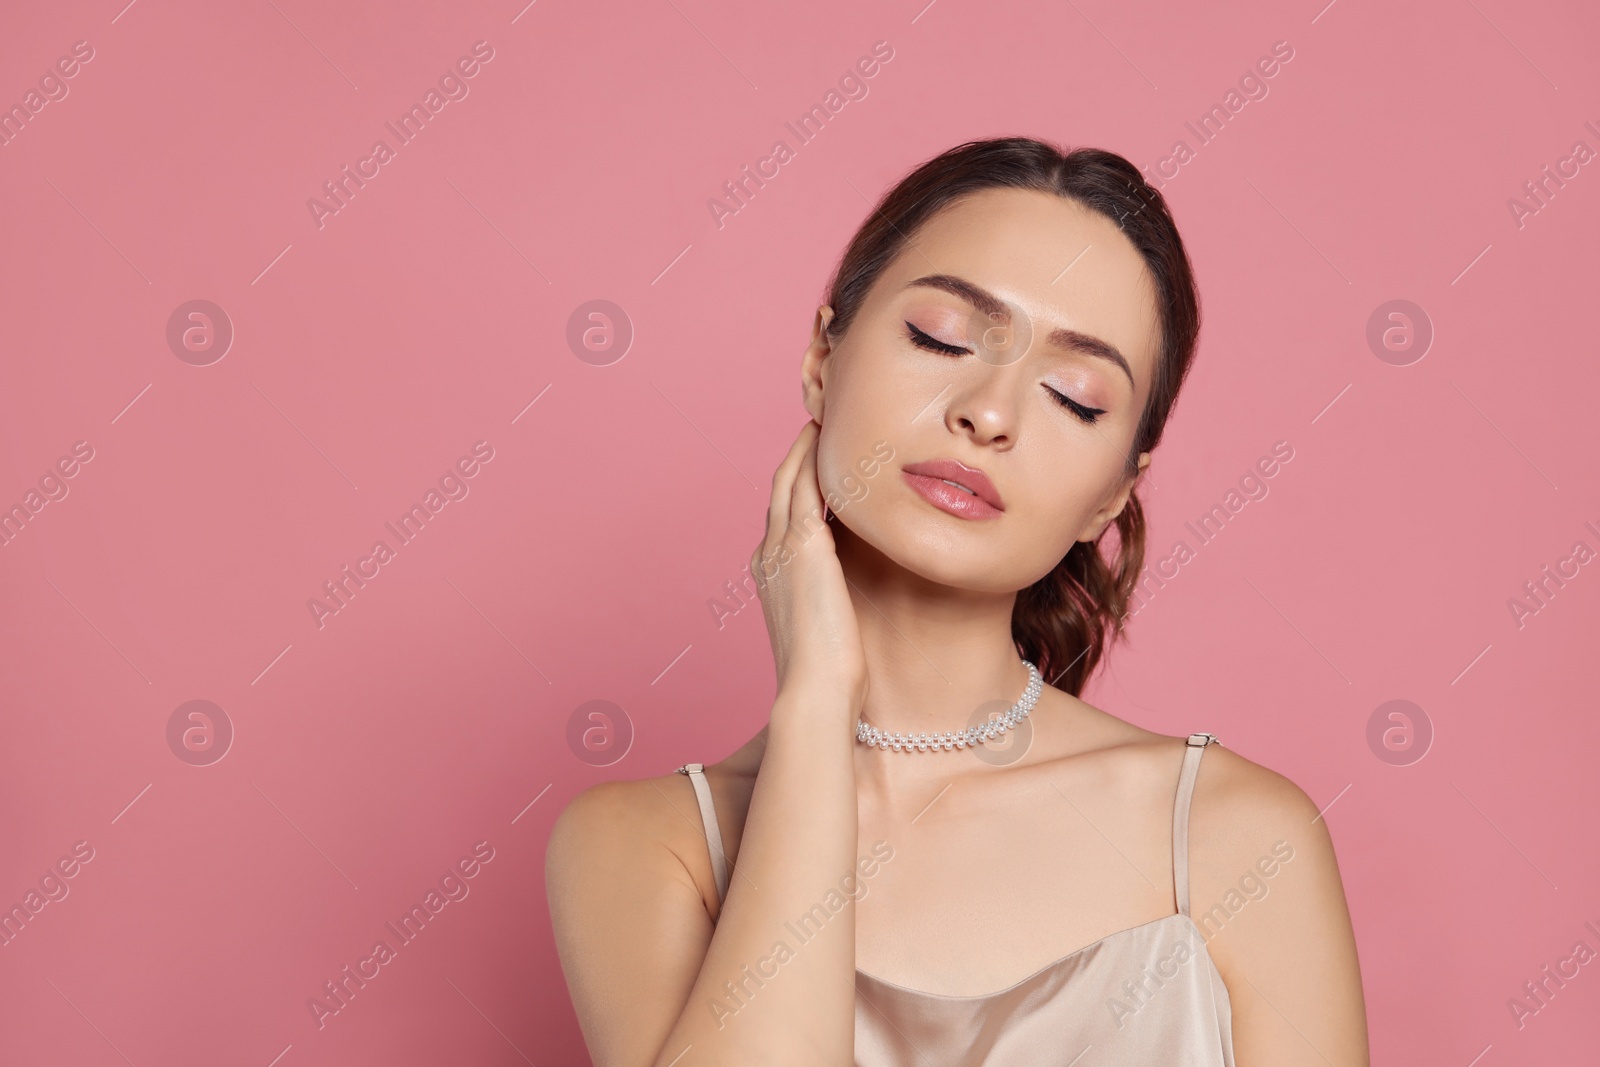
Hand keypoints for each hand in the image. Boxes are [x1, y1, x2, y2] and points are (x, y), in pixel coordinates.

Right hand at [751, 420, 868, 712]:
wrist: (817, 690)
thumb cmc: (830, 674)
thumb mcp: (830, 624)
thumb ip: (836, 595)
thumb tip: (857, 591)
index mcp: (772, 574)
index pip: (785, 515)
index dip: (800, 483)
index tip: (820, 459)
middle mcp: (768, 555)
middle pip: (781, 488)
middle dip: (799, 454)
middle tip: (820, 422)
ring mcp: (780, 547)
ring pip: (790, 479)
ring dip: (806, 446)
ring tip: (827, 417)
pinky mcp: (802, 544)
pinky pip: (806, 485)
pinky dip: (814, 456)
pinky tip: (830, 435)